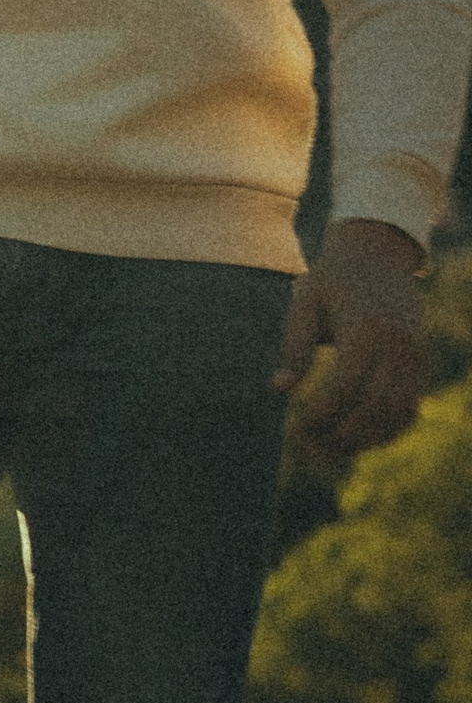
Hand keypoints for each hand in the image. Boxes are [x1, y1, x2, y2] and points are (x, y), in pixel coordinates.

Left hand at [276, 217, 429, 460]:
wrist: (379, 253)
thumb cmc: (332, 279)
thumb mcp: (305, 302)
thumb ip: (294, 346)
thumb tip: (280, 389)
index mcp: (366, 328)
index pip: (344, 386)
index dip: (320, 413)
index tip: (297, 427)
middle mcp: (398, 344)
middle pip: (374, 406)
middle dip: (341, 434)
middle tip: (309, 445)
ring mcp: (415, 354)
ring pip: (396, 413)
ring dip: (364, 439)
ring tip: (329, 449)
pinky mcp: (422, 361)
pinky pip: (410, 406)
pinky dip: (387, 429)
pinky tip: (358, 439)